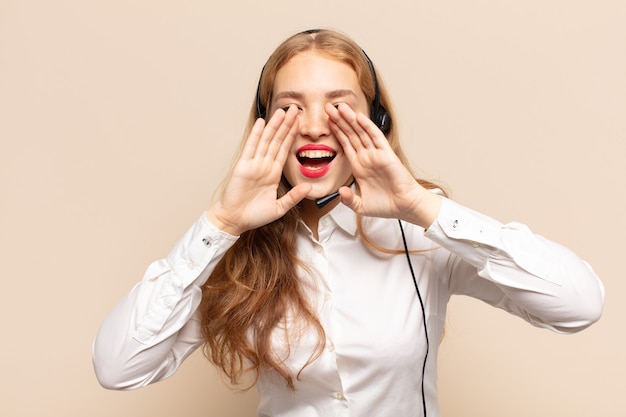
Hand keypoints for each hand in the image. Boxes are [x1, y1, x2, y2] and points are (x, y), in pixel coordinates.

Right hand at [206, 106, 310, 235]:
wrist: (235, 221)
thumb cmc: (254, 215)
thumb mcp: (279, 208)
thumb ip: (294, 197)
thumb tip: (309, 187)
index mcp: (273, 173)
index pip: (285, 149)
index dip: (292, 135)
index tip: (300, 122)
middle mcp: (264, 165)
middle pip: (277, 140)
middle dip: (286, 124)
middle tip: (295, 109)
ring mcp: (254, 164)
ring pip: (266, 140)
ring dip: (274, 125)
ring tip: (283, 111)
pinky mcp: (243, 166)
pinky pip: (251, 147)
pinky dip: (256, 134)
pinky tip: (261, 122)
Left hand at [326, 103, 439, 227]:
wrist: (404, 207)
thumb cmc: (386, 205)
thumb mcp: (361, 206)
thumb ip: (349, 200)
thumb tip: (340, 192)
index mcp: (359, 166)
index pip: (345, 144)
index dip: (336, 132)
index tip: (326, 121)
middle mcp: (366, 157)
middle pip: (351, 134)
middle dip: (339, 121)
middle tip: (327, 107)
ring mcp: (376, 154)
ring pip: (361, 132)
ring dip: (350, 119)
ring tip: (339, 107)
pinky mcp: (386, 154)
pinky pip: (376, 137)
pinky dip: (368, 126)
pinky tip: (359, 117)